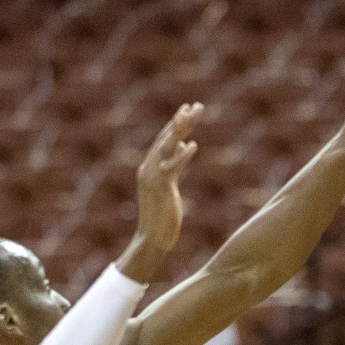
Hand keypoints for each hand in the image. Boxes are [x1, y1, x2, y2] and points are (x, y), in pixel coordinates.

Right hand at [134, 102, 201, 254]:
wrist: (152, 238)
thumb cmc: (162, 214)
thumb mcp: (170, 184)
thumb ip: (175, 165)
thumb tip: (184, 145)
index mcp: (150, 166)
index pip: (164, 140)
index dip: (176, 124)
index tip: (189, 108)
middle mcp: (148, 168)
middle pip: (166, 138)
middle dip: (181, 121)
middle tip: (196, 105)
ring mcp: (152, 176)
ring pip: (166, 147)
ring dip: (180, 130)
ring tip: (192, 115)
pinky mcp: (160, 187)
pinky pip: (171, 167)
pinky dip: (181, 156)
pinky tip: (193, 145)